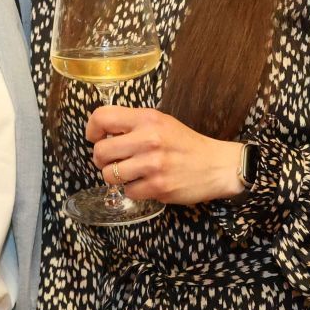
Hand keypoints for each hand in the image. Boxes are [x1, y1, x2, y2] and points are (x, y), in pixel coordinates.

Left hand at [86, 105, 243, 204]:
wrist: (216, 165)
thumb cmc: (185, 143)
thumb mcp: (161, 122)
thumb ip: (133, 124)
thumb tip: (101, 133)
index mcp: (148, 119)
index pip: (102, 117)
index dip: (92, 130)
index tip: (96, 138)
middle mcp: (148, 139)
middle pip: (100, 151)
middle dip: (101, 159)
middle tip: (113, 161)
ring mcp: (153, 165)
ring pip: (109, 175)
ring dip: (115, 177)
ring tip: (130, 173)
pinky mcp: (158, 187)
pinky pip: (128, 192)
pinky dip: (134, 190)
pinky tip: (146, 183)